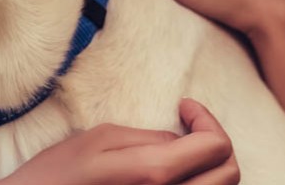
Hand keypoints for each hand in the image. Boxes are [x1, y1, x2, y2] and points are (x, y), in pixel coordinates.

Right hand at [4, 99, 238, 184]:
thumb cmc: (56, 176)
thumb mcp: (99, 140)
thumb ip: (148, 138)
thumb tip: (180, 139)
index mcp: (154, 175)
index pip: (216, 147)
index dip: (207, 119)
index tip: (185, 107)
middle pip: (228, 174)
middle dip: (216, 142)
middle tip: (190, 126)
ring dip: (208, 168)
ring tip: (181, 149)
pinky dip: (195, 184)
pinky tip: (171, 172)